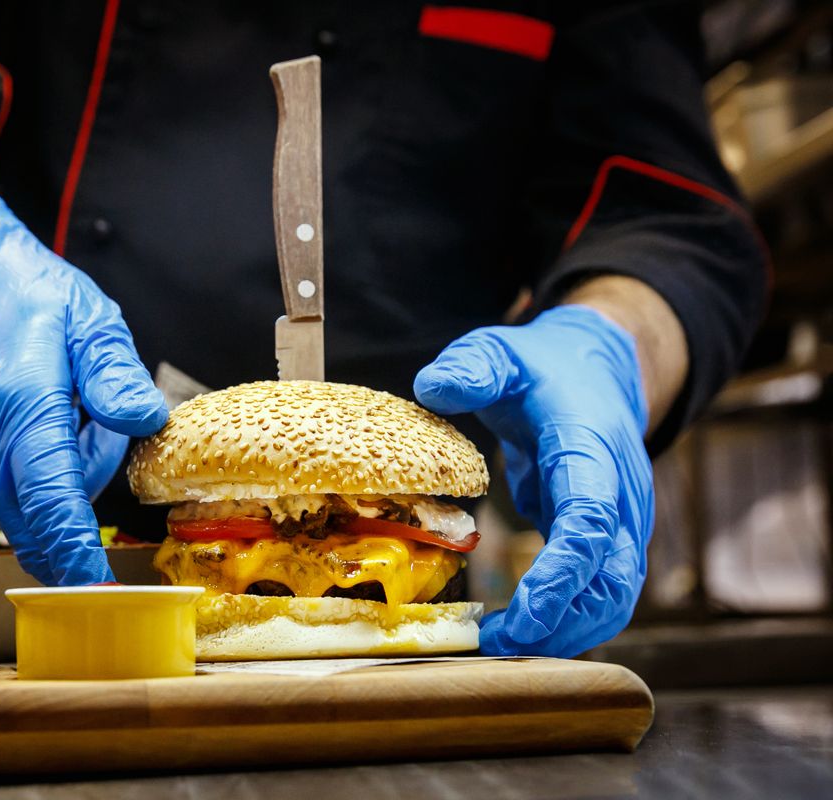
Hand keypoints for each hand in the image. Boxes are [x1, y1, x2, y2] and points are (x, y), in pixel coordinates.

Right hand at [0, 192, 167, 583]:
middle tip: (83, 421)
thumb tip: (143, 420)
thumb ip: (115, 375)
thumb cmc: (25, 299)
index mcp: (19, 404)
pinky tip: (17, 427)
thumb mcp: (90, 319)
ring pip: (20, 513)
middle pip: (39, 521)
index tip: (100, 592)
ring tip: (47, 413)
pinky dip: (18, 478)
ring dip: (49, 482)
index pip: (50, 502)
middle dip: (76, 495)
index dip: (76, 556)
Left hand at [414, 305, 652, 656]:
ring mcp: (624, 521)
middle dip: (560, 622)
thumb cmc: (541, 369)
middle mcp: (621, 493)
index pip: (591, 520)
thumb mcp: (500, 352)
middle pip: (612, 579)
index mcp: (592, 448)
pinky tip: (520, 634)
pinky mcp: (611, 541)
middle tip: (495, 647)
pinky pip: (601, 594)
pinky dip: (568, 620)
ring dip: (566, 631)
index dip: (561, 574)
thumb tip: (432, 386)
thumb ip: (471, 367)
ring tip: (500, 648)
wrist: (597, 373)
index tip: (524, 614)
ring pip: (615, 597)